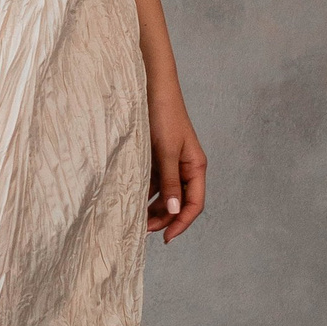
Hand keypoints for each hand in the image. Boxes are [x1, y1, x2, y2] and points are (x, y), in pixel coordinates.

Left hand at [146, 89, 206, 241]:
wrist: (150, 88)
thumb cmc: (162, 115)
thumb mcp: (166, 151)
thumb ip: (170, 181)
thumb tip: (174, 211)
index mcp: (195, 167)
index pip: (194, 203)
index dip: (182, 222)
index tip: (166, 237)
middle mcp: (185, 167)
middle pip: (178, 202)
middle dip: (164, 218)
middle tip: (144, 230)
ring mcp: (170, 163)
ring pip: (164, 194)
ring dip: (153, 208)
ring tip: (135, 219)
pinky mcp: (156, 157)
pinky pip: (153, 182)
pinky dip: (144, 193)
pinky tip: (131, 200)